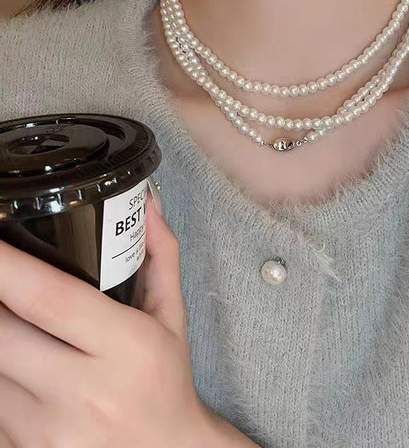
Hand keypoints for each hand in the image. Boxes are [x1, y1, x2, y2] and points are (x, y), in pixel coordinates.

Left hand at [0, 196, 256, 446]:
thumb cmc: (167, 378)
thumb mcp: (171, 316)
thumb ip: (161, 255)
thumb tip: (149, 204)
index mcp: (125, 347)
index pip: (50, 298)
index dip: (6, 265)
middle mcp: (83, 392)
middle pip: (0, 334)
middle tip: (0, 275)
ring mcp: (46, 432)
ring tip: (14, 317)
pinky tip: (18, 360)